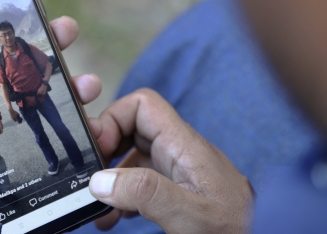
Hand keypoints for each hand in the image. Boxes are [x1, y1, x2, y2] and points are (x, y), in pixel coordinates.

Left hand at [0, 16, 101, 210]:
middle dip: (45, 56)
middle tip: (67, 33)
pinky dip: (73, 130)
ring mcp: (4, 145)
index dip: (2, 44)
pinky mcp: (22, 168)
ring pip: (40, 108)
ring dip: (67, 90)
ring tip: (88, 84)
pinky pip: (50, 142)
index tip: (28, 22)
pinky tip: (91, 122)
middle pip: (18, 81)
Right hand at [89, 89, 253, 233]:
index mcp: (184, 145)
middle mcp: (177, 152)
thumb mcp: (189, 213)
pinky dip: (120, 194)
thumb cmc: (236, 230)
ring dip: (109, 177)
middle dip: (105, 149)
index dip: (114, 118)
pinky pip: (139, 180)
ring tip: (98, 205)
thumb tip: (100, 181)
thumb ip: (146, 193)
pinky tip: (113, 216)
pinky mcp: (174, 189)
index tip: (98, 149)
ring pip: (131, 156)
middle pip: (131, 128)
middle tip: (90, 177)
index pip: (143, 105)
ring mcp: (175, 171)